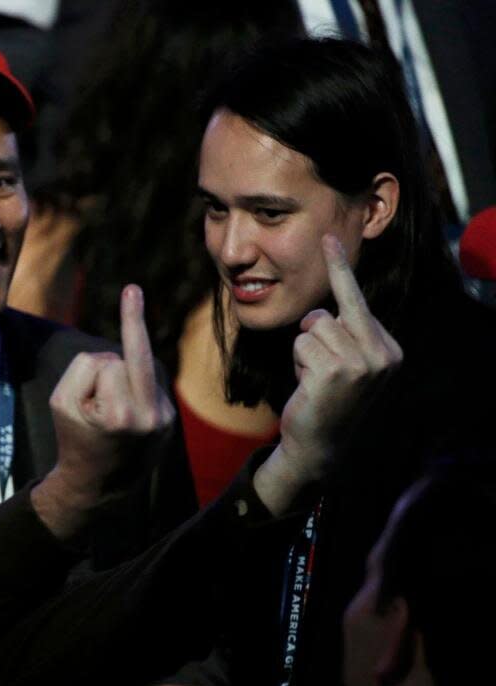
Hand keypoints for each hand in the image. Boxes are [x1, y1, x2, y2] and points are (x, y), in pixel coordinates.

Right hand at [32, 285, 174, 538]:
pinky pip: (145, 381)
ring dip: (118, 381)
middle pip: (122, 361)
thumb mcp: (61, 402)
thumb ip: (85, 368)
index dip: (114, 340)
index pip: (105, 362)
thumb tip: (117, 357)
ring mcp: (164, 418)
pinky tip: (124, 417)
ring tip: (109, 417)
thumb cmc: (74, 439)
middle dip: (103, 374)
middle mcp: (150, 417)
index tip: (132, 290)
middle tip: (101, 385)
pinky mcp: (169, 417)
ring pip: (135, 368)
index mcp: (121, 416)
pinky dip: (131, 389)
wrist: (97, 487)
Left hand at [255, 235, 402, 512]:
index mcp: (389, 349)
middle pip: (328, 314)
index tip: (328, 238)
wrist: (319, 445)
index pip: (357, 301)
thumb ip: (342, 335)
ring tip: (315, 380)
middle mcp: (382, 353)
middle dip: (313, 335)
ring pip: (311, 327)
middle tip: (320, 371)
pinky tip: (309, 386)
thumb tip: (317, 313)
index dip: (338, 270)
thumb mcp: (344, 364)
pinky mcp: (337, 370)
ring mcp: (362, 362)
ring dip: (303, 352)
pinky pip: (301, 343)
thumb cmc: (325, 400)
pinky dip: (297, 362)